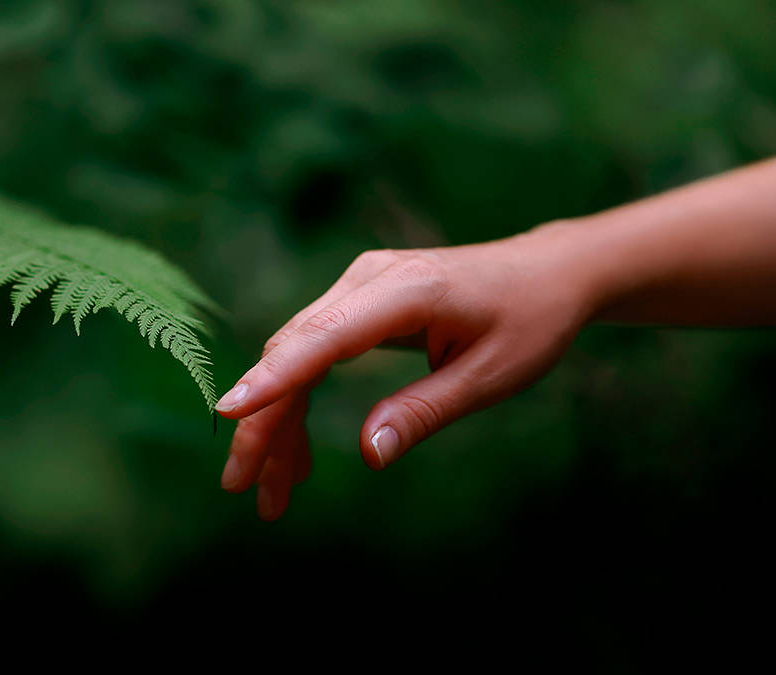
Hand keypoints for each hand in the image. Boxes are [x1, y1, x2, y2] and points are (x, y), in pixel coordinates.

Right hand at [215, 228, 594, 519]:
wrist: (548, 271)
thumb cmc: (529, 321)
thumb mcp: (490, 376)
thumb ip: (425, 411)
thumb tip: (368, 455)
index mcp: (408, 290)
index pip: (323, 335)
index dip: (273, 377)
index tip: (228, 413)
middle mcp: (370, 279)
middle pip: (293, 351)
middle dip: (262, 423)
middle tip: (244, 489)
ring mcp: (360, 286)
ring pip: (295, 356)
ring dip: (276, 422)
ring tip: (272, 491)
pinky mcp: (359, 301)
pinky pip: (313, 352)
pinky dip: (299, 402)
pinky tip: (298, 453)